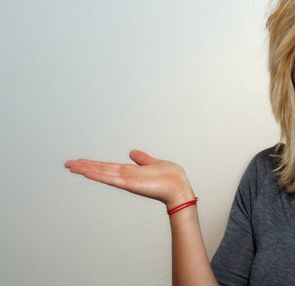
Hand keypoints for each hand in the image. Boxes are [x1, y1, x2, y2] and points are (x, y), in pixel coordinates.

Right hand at [65, 150, 194, 208]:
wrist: (179, 187)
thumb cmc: (171, 178)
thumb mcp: (154, 162)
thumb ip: (143, 159)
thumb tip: (132, 152)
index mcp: (130, 171)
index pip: (108, 167)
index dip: (94, 164)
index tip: (80, 162)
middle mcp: (126, 176)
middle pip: (101, 170)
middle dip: (84, 167)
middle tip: (67, 164)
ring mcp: (126, 180)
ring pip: (102, 173)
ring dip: (87, 169)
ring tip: (72, 166)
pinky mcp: (130, 184)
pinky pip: (111, 178)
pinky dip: (99, 175)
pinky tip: (87, 172)